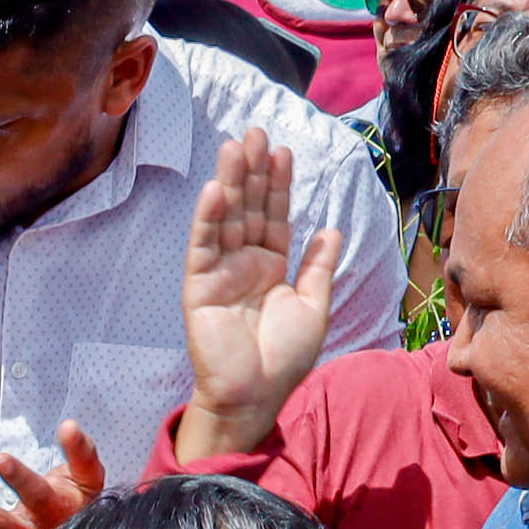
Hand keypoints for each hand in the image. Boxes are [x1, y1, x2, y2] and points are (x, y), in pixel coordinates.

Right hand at [176, 130, 342, 453]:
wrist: (255, 395)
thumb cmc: (285, 359)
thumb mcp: (314, 307)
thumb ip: (319, 267)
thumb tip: (330, 228)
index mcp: (273, 267)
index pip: (275, 216)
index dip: (279, 185)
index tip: (284, 151)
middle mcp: (245, 264)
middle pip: (249, 208)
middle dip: (252, 171)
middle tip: (256, 132)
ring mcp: (220, 273)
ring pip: (226, 219)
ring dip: (229, 182)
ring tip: (236, 146)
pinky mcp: (198, 287)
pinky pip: (203, 247)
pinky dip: (207, 219)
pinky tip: (214, 190)